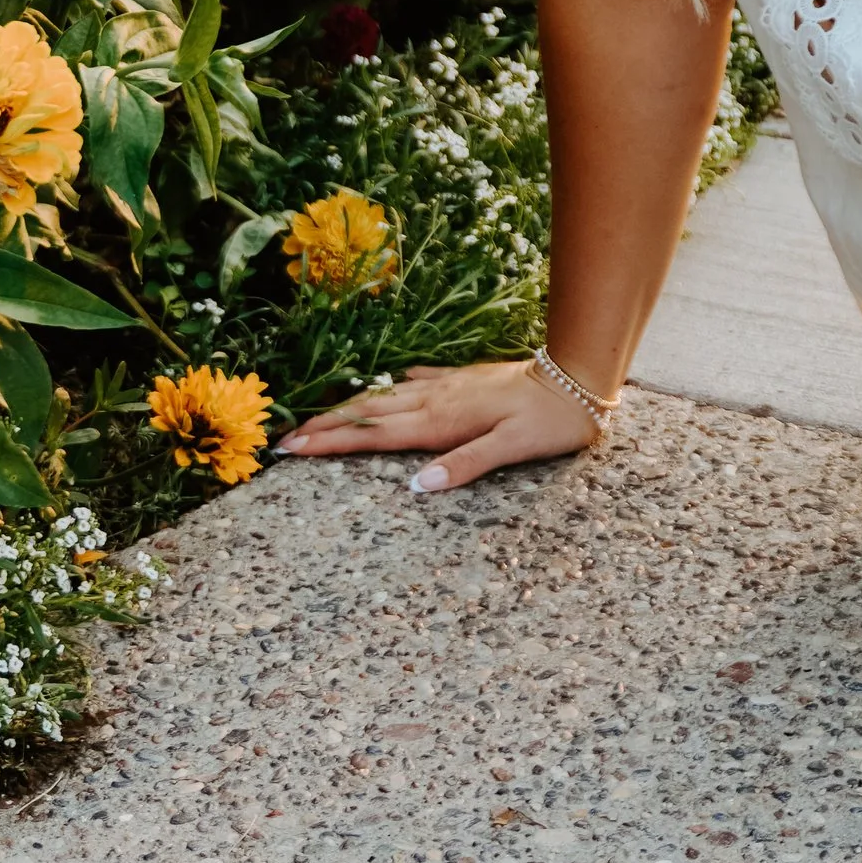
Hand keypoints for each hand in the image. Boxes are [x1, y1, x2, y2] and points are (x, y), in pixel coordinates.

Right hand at [275, 355, 604, 496]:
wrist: (576, 375)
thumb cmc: (549, 419)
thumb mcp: (512, 447)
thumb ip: (465, 464)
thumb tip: (418, 486)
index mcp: (442, 420)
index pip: (375, 434)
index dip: (331, 442)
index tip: (291, 448)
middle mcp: (437, 400)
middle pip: (370, 414)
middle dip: (326, 426)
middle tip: (286, 438)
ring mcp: (449, 386)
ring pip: (388, 396)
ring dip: (351, 407)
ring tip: (320, 416)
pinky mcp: (464, 379)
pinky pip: (416, 382)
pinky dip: (393, 387)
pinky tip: (390, 382)